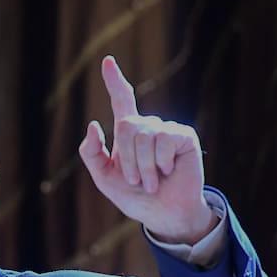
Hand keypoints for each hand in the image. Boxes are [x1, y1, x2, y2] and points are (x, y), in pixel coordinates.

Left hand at [78, 56, 216, 243]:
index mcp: (129, 133)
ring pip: (144, 136)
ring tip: (153, 181)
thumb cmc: (135, 197)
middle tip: (137, 181)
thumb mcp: (104, 178)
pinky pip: (164, 140)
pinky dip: (161, 162)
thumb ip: (92, 153)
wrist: (163, 214)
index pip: (121, 100)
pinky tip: (169, 170)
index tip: (107, 61)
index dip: (114, 80)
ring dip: (144, 167)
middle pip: (126, 126)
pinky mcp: (184, 136)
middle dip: (127, 160)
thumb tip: (94, 124)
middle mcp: (148, 126)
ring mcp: (167, 129)